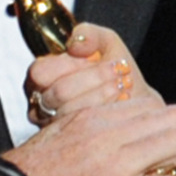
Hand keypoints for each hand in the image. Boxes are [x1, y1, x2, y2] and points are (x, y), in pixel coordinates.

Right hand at [27, 24, 156, 122]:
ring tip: (122, 85)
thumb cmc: (114, 70)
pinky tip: (121, 102)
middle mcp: (41, 101)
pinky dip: (107, 110)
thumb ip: (89, 34)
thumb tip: (74, 43)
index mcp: (42, 75)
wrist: (134, 99)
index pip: (40, 71)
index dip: (70, 64)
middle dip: (94, 78)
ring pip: (72, 110)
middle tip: (117, 71)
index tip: (97, 58)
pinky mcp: (71, 140)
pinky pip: (85, 127)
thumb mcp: (105, 43)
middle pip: (59, 92)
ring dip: (103, 93)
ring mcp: (53, 124)